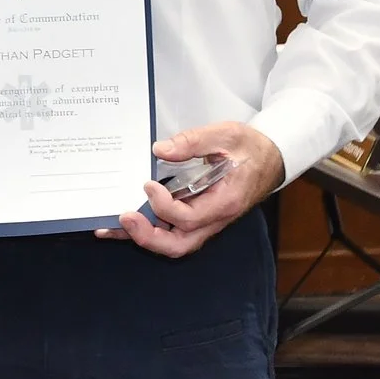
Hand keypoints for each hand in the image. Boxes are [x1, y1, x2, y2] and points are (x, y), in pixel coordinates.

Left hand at [108, 122, 283, 257]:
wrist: (270, 158)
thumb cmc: (250, 147)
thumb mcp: (226, 134)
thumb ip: (193, 141)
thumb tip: (159, 150)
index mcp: (227, 201)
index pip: (191, 218)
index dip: (165, 206)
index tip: (148, 184)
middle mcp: (215, 218)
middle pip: (180, 244)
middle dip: (148, 237)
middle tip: (123, 218)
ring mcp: (205, 221)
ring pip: (174, 243)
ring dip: (142, 237)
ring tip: (109, 227)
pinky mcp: (196, 216)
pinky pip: (171, 231)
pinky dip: (147, 229)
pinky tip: (121, 223)